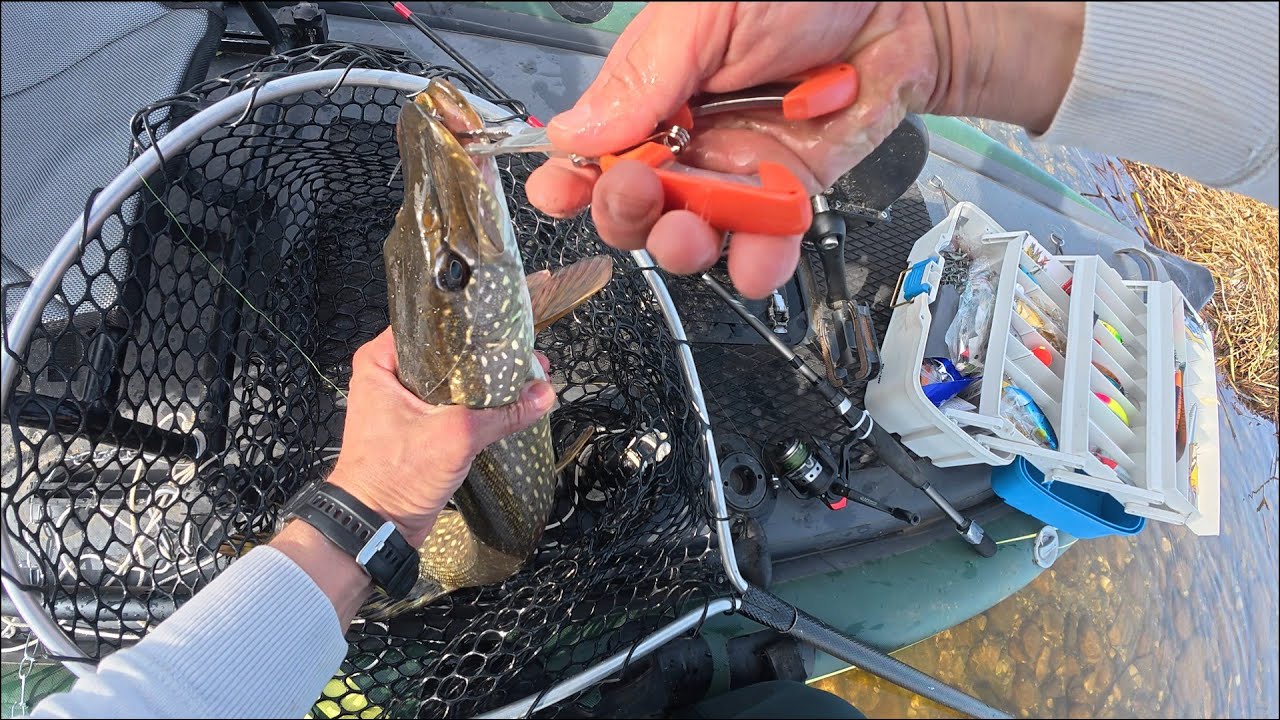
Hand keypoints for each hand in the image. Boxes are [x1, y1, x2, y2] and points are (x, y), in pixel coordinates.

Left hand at [325, 328, 553, 545]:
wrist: (375, 528)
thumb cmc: (396, 476)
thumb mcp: (455, 437)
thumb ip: (502, 414)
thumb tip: (545, 394)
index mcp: (381, 361)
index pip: (432, 326)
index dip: (471, 327)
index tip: (507, 329)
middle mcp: (389, 375)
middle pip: (448, 355)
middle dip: (488, 359)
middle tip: (526, 356)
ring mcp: (402, 403)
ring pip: (453, 382)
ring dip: (486, 385)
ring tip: (526, 377)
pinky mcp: (416, 427)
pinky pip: (452, 406)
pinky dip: (477, 406)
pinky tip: (508, 404)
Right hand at [526, 2, 1081, 297]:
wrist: (899, 2)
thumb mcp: (702, 17)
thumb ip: (641, 79)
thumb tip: (573, 135)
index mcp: (652, 91)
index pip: (594, 148)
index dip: (571, 179)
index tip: (560, 194)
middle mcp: (689, 138)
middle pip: (636, 204)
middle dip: (626, 212)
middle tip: (637, 193)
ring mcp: (739, 170)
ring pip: (693, 233)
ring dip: (681, 246)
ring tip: (687, 232)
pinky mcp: (791, 193)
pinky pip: (764, 242)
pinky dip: (757, 262)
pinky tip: (751, 261)